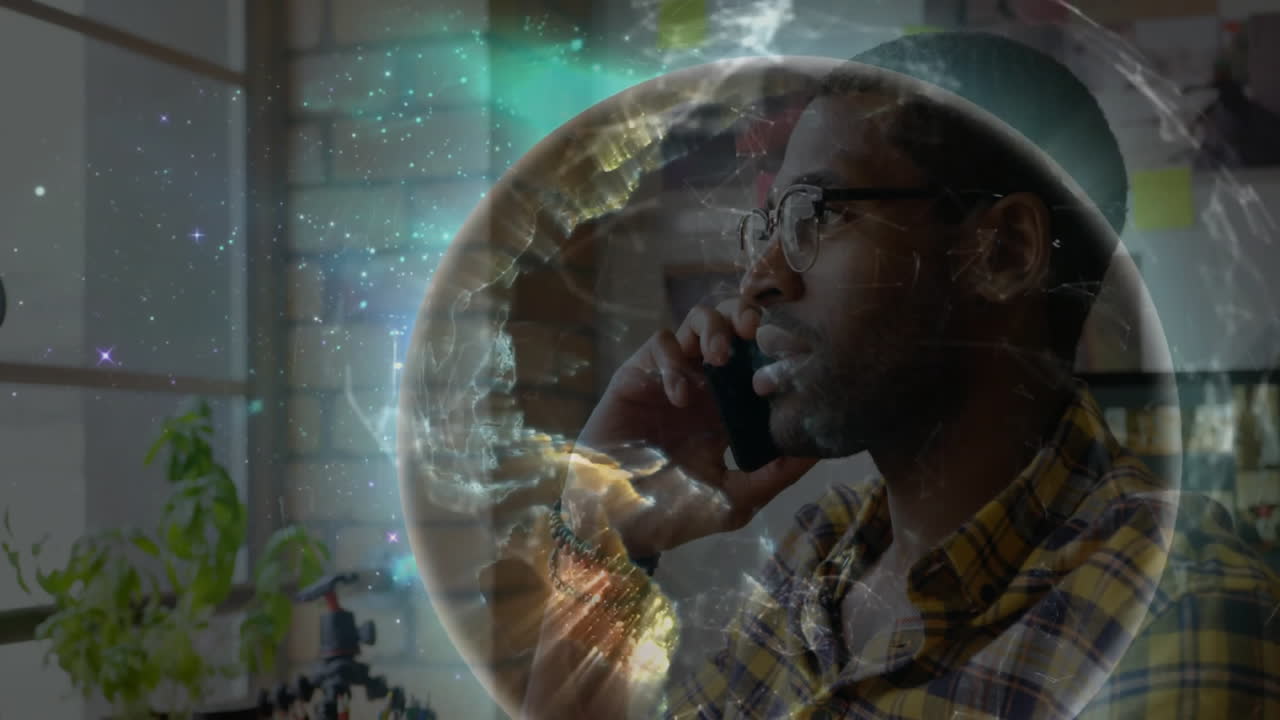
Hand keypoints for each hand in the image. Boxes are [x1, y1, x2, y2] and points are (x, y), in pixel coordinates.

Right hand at [562, 297, 818, 556]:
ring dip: (714, 328)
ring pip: (698, 320)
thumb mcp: (735, 500)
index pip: (761, 359)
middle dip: (747, 317)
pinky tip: (678, 396)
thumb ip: (775, 474)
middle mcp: (706, 386)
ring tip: (719, 358)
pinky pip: (660, 343)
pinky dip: (673, 359)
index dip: (778, 347)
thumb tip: (818, 449)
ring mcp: (672, 376)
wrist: (617, 524)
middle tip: (757, 333)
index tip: (795, 353)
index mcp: (733, 409)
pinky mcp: (638, 375)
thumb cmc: (674, 514)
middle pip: (733, 325)